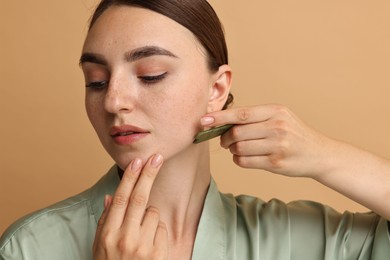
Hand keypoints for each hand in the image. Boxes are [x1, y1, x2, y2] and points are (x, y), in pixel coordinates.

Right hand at [93, 154, 167, 259]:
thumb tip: (112, 197)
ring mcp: (143, 247)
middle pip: (140, 198)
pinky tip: (148, 242)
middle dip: (149, 174)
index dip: (130, 178)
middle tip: (157, 157)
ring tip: (140, 232)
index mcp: (109, 233)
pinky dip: (157, 229)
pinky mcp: (157, 254)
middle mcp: (125, 238)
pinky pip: (161, 228)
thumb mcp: (100, 245)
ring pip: (153, 213)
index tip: (137, 161)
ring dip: (149, 216)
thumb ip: (106, 220)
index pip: (121, 198)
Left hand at [202, 104, 333, 177]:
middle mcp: (277, 127)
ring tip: (237, 148)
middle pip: (236, 133)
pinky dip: (238, 160)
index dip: (219, 118)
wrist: (318, 154)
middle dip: (224, 138)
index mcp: (275, 111)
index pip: (240, 114)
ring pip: (239, 148)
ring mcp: (277, 146)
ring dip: (232, 150)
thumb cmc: (293, 134)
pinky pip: (245, 162)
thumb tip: (221, 121)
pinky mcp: (276, 163)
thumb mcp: (279, 117)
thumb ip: (254, 117)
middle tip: (224, 141)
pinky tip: (244, 157)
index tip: (204, 121)